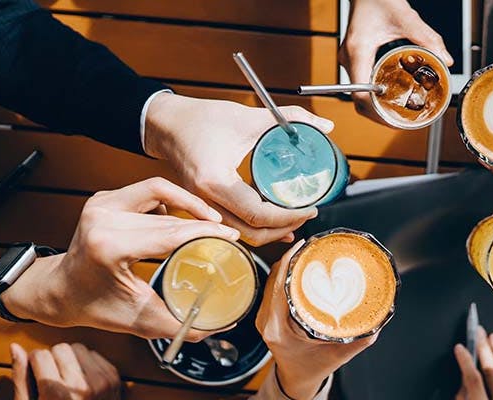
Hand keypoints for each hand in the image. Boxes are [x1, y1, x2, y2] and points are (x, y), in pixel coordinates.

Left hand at [4, 177, 239, 340]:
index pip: (170, 233)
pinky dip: (168, 201)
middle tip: (226, 234)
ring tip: (208, 221)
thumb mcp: (140, 320)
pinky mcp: (103, 199)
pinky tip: (179, 218)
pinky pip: (146, 191)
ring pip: (160, 191)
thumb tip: (220, 326)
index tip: (231, 238)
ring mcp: (101, 204)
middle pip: (169, 214)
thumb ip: (181, 324)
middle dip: (203, 221)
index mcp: (109, 246)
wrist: (59, 290)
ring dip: (188, 204)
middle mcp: (103, 218)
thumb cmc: (94, 306)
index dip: (206, 234)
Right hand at [12, 342, 120, 399]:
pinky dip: (86, 364)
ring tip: (68, 382)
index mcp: (57, 394)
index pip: (39, 355)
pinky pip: (95, 355)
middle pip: (60, 348)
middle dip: (54, 360)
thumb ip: (21, 378)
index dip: (35, 364)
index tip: (38, 378)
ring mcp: (101, 382)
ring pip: (79, 348)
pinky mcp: (114, 379)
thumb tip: (15, 346)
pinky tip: (82, 383)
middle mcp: (81, 386)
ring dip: (71, 360)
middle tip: (54, 381)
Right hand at [144, 94, 335, 245]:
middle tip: (308, 215)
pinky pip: (231, 226)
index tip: (311, 208)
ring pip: (239, 235)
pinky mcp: (202, 205)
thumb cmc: (201, 118)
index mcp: (215, 179)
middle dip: (282, 228)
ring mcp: (201, 205)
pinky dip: (254, 228)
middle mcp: (205, 199)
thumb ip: (291, 119)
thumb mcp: (249, 116)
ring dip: (269, 232)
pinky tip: (274, 225)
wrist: (167, 122)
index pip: (257, 213)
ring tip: (295, 221)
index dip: (288, 216)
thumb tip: (325, 126)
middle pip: (249, 232)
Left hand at [255, 241, 377, 398]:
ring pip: (272, 278)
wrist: (296, 380)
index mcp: (277, 328)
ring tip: (307, 249)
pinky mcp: (268, 313)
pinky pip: (273, 285)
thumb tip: (379, 319)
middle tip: (312, 243)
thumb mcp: (337, 356)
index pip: (278, 285)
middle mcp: (267, 320)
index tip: (305, 245)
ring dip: (288, 262)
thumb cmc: (312, 369)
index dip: (290, 261)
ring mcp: (265, 316)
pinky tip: (299, 263)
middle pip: (274, 276)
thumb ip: (358, 339)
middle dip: (291, 256)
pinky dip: (285, 272)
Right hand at [339, 0, 453, 125]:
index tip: (395, 119)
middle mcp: (350, 58)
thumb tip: (446, 60)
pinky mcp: (355, 58)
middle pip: (360, 99)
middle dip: (380, 115)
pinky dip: (376, 95)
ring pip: (360, 94)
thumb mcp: (406, 17)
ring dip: (378, 107)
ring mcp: (351, 60)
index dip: (376, 112)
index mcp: (358, 51)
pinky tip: (393, 97)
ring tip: (401, 114)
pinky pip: (362, 84)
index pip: (361, 93)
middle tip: (404, 122)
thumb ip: (427, 38)